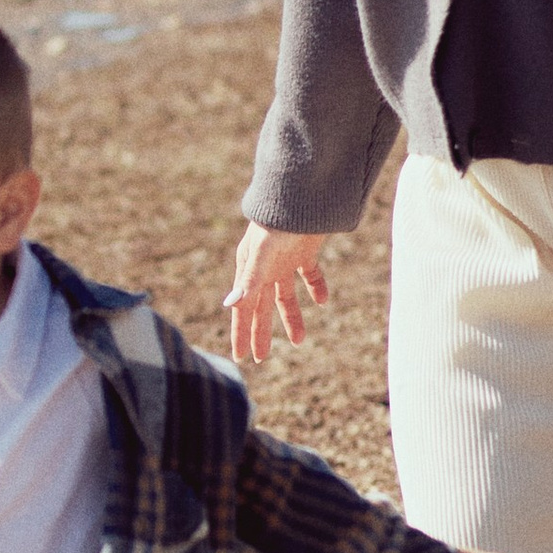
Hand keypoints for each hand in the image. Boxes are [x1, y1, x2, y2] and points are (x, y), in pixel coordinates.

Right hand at [225, 224, 329, 366]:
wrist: (302, 193)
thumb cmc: (277, 221)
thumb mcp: (262, 254)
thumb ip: (249, 280)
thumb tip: (230, 305)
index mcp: (249, 269)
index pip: (243, 309)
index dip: (241, 333)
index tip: (241, 358)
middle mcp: (264, 268)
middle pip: (262, 307)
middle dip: (261, 333)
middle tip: (260, 359)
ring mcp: (284, 260)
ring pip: (285, 296)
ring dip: (292, 317)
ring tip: (299, 341)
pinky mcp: (304, 251)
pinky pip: (309, 275)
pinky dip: (315, 288)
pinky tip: (323, 301)